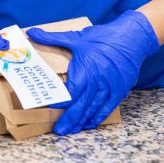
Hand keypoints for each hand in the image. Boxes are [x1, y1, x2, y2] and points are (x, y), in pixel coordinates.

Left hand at [27, 10, 159, 134]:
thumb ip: (52, 38)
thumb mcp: (76, 37)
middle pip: (82, 104)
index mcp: (86, 69)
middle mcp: (98, 81)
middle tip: (59, 130)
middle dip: (70, 119)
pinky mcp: (120, 90)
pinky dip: (98, 116)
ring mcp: (110, 87)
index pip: (72, 90)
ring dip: (82, 120)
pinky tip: (89, 124)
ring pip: (94, 108)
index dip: (61, 101)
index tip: (51, 107)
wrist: (131, 37)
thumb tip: (31, 32)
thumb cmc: (103, 37)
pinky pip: (108, 107)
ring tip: (71, 130)